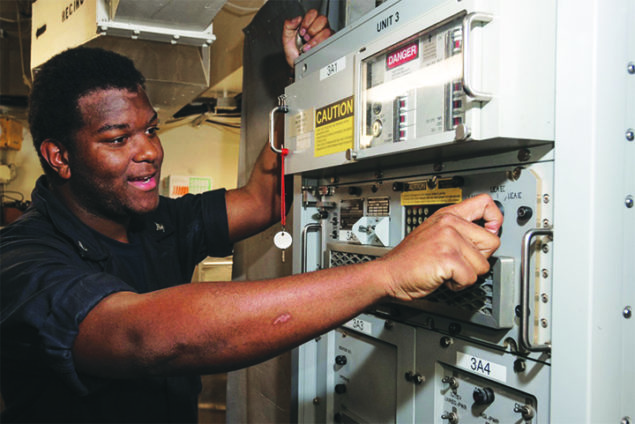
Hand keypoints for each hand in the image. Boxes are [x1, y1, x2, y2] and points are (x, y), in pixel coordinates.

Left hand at [282, 9, 332, 67]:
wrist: (296, 65)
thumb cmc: (293, 52)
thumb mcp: (286, 37)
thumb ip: (288, 25)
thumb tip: (297, 18)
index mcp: (308, 23)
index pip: (313, 13)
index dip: (307, 21)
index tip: (301, 31)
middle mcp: (318, 28)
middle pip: (322, 20)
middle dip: (312, 30)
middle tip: (305, 38)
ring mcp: (324, 36)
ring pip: (327, 31)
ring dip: (315, 39)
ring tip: (307, 46)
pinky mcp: (328, 44)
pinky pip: (330, 41)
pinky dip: (320, 45)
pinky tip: (313, 49)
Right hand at [378, 194, 502, 300]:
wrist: (389, 274)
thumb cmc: (409, 260)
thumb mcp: (432, 233)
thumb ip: (458, 229)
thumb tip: (489, 233)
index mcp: (446, 215)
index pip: (484, 202)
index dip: (495, 218)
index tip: (491, 230)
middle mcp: (448, 223)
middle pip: (491, 242)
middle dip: (478, 258)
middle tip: (457, 261)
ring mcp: (448, 239)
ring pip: (482, 264)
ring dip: (467, 274)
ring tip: (446, 270)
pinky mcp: (447, 258)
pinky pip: (471, 278)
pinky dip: (458, 285)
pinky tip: (442, 278)